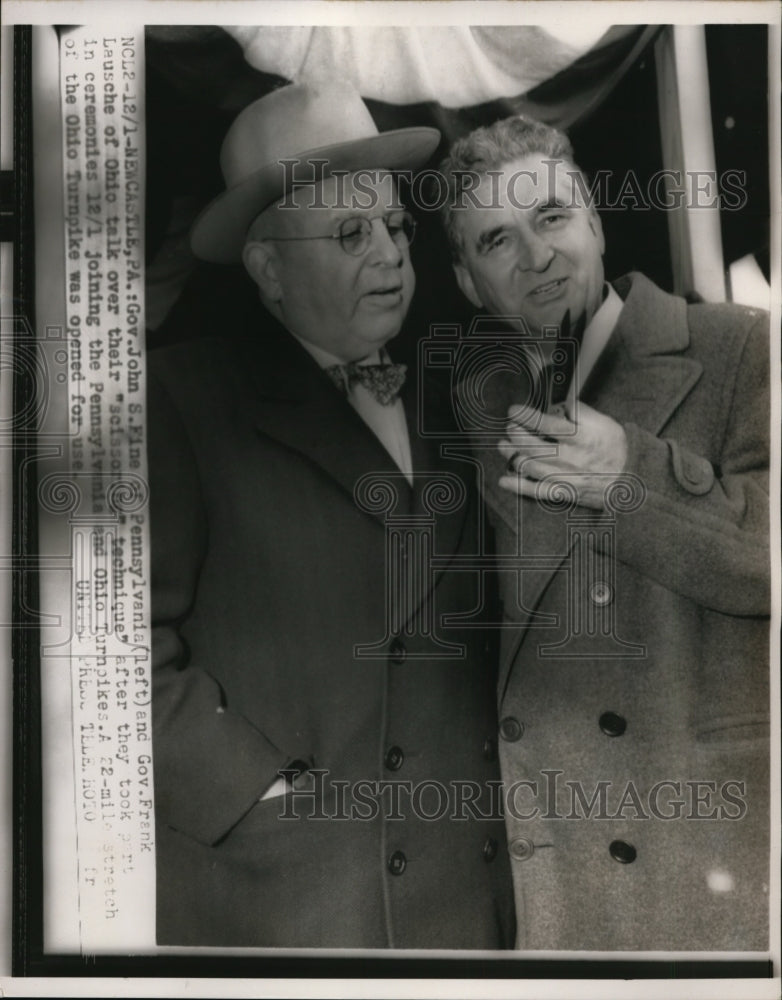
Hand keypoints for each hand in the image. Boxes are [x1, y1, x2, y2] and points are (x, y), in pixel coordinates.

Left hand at [498, 402, 627, 509]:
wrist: (632, 480)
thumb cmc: (617, 448)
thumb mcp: (605, 423)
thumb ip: (581, 412)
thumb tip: (562, 404)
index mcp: (582, 438)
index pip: (548, 425)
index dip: (527, 417)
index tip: (513, 410)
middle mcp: (571, 458)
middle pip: (534, 447)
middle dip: (516, 435)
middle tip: (509, 427)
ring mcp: (566, 477)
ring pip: (531, 467)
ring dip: (512, 456)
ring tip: (503, 446)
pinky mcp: (564, 493)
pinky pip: (537, 491)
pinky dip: (518, 486)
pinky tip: (503, 480)